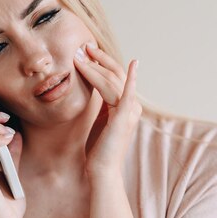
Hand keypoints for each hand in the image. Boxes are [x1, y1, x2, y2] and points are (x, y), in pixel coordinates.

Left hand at [73, 42, 141, 176]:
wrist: (102, 170)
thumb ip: (100, 105)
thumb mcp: (99, 121)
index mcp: (126, 107)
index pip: (115, 78)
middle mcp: (132, 106)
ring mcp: (130, 111)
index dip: (101, 63)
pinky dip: (132, 78)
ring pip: (113, 81)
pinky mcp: (125, 117)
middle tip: (84, 47)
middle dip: (99, 59)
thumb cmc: (99, 149)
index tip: (87, 53)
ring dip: (96, 66)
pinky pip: (127, 93)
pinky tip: (134, 64)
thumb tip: (91, 89)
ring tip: (82, 55)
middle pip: (116, 74)